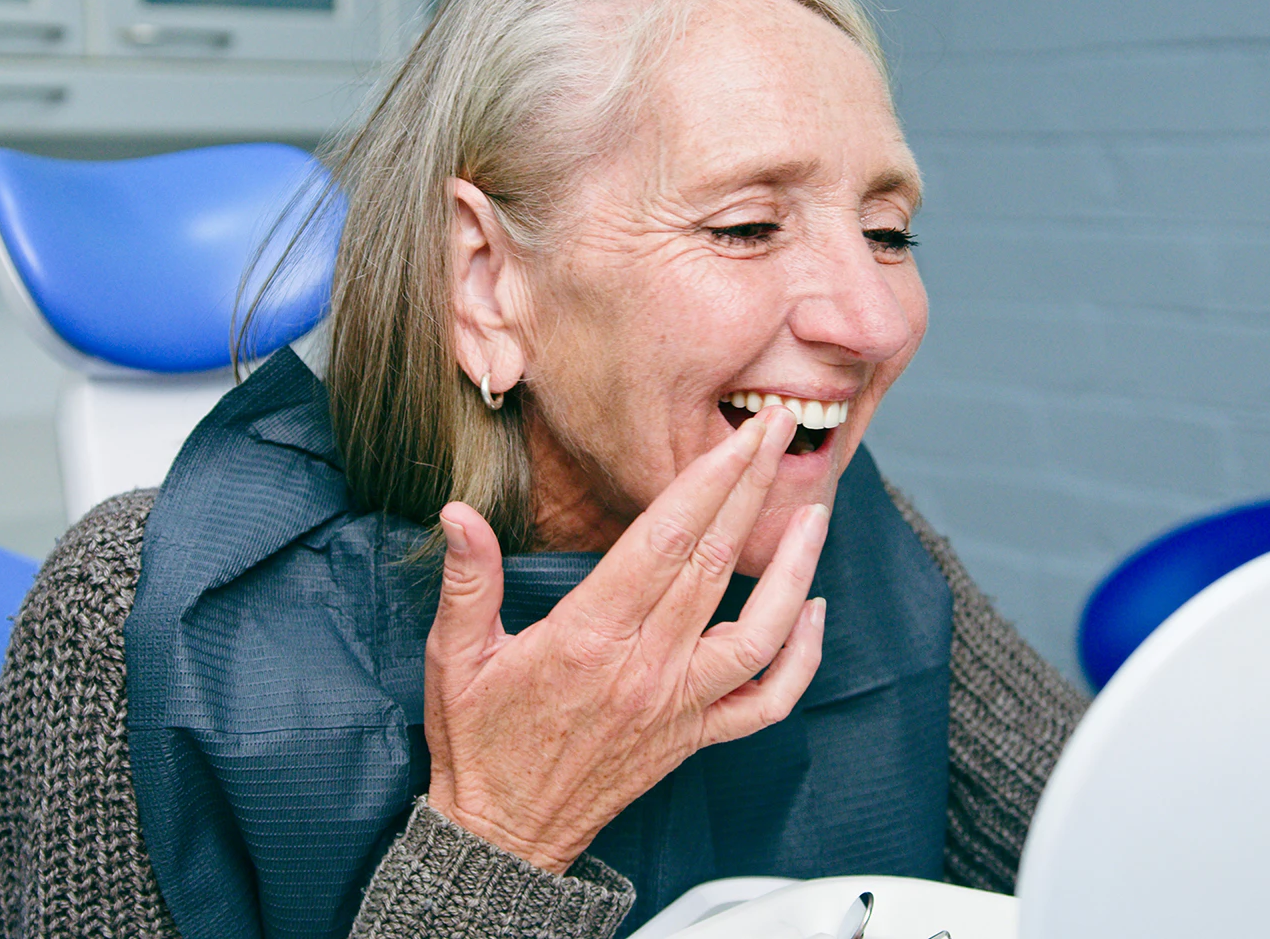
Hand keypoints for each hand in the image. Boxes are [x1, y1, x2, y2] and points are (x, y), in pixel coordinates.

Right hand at [423, 406, 827, 872]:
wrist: (504, 836)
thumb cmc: (478, 741)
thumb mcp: (454, 656)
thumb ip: (468, 580)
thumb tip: (457, 512)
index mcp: (588, 637)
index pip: (663, 541)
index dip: (707, 482)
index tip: (737, 439)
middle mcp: (644, 669)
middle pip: (714, 564)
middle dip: (752, 491)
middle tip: (777, 433)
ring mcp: (678, 706)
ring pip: (759, 633)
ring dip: (794, 571)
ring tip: (814, 516)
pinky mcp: (695, 738)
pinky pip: (767, 702)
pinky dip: (801, 659)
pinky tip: (813, 611)